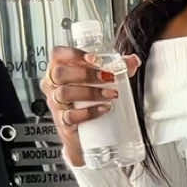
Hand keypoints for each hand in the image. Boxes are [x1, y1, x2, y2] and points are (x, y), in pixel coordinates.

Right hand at [40, 47, 139, 167]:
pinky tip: (103, 109)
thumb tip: (134, 61)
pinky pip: (69, 116)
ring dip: (90, 92)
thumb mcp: (102, 81)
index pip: (58, 54)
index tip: (94, 58)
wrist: (86, 133)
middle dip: (86, 74)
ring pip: (64, 93)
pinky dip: (88, 112)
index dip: (73, 54)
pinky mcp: (62, 122)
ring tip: (111, 95)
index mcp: (59, 69)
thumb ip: (118, 68)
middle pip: (60, 73)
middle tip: (109, 78)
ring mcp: (55, 103)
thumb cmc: (89, 100)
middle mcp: (53, 85)